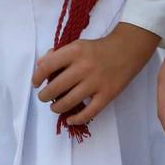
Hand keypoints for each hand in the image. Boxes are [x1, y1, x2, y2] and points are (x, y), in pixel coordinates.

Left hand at [33, 22, 159, 128]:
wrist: (127, 50)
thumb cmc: (98, 48)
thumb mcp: (77, 45)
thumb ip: (58, 55)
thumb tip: (40, 66)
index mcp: (75, 51)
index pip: (47, 66)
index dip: (37, 77)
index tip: (36, 83)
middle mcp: (84, 67)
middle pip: (55, 88)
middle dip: (44, 96)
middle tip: (44, 97)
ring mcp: (96, 82)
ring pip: (68, 102)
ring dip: (56, 107)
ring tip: (55, 106)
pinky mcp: (107, 95)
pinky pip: (89, 113)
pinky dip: (76, 119)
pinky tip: (70, 119)